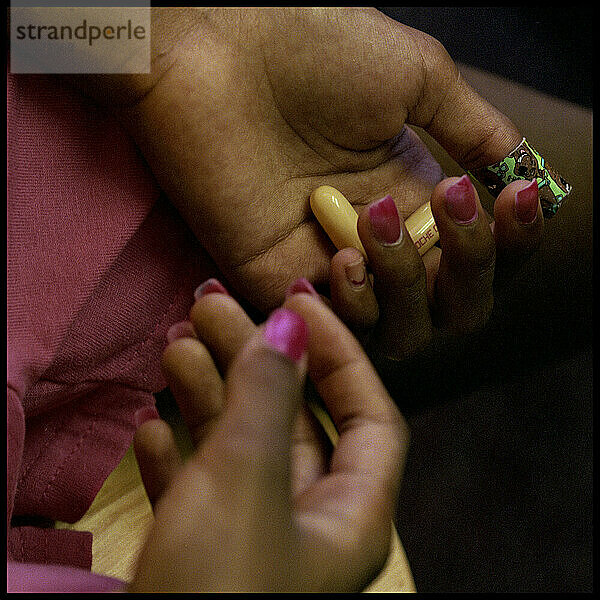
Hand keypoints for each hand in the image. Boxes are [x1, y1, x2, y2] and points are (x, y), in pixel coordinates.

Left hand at [79, 8, 531, 321]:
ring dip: (410, 283)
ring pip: (400, 328)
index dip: (510, 239)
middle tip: (453, 204)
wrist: (219, 42)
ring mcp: (327, 263)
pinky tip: (343, 258)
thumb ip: (471, 130)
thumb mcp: (416, 77)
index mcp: (411, 196)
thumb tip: (524, 169)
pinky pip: (332, 329)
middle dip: (471, 266)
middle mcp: (375, 241)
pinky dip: (353, 306)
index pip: (478, 253)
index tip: (514, 196)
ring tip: (380, 217)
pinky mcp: (275, 278)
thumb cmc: (317, 44)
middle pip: (450, 305)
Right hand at [130, 289, 407, 591]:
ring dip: (207, 393)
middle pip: (291, 418)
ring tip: (173, 347)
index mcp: (350, 515)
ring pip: (239, 446)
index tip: (295, 305)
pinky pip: (196, 487)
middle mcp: (309, 524)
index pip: (366, 412)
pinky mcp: (202, 557)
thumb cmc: (217, 592)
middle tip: (208, 308)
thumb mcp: (245, 481)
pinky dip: (176, 452)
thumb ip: (269, 397)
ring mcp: (253, 540)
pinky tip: (150, 426)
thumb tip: (290, 326)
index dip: (338, 352)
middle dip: (253, 358)